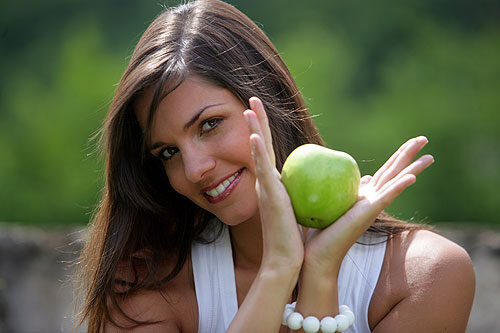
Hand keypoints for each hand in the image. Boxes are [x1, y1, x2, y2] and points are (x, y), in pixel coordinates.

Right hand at [243, 97, 303, 271]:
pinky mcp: (267, 193)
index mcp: (273, 184)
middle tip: (252, 99)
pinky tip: (254, 135)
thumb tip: (331, 183)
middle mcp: (265, 181)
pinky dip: (257, 151)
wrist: (284, 257)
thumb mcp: (302, 210)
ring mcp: (264, 186)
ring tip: (250, 107)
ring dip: (253, 127)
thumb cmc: (294, 237)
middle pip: (259, 144)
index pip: (268, 151)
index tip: (263, 113)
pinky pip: (261, 168)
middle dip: (256, 121)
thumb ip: (308, 195)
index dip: (265, 132)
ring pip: (257, 150)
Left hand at [302, 136, 433, 273]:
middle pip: (394, 172)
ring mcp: (372, 207)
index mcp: (364, 197)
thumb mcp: (332, 203)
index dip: (397, 158)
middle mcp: (372, 201)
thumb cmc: (319, 233)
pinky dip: (399, 186)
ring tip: (430, 156)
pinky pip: (386, 197)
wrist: (316, 256)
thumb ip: (346, 189)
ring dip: (413, 169)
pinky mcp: (368, 214)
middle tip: (424, 138)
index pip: (384, 173)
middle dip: (409, 155)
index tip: (410, 146)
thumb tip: (361, 177)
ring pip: (396, 182)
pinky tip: (411, 177)